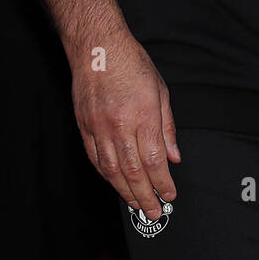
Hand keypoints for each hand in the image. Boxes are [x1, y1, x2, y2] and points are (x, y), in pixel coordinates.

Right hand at [69, 26, 179, 220]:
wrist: (97, 48)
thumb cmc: (131, 63)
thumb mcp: (160, 90)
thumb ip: (167, 127)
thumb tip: (174, 157)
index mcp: (143, 114)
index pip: (154, 160)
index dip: (162, 182)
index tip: (170, 194)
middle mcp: (120, 125)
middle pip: (133, 171)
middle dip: (146, 196)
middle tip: (154, 212)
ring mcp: (99, 127)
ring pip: (112, 170)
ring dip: (125, 191)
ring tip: (136, 204)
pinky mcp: (84, 127)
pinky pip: (95, 159)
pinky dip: (106, 175)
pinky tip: (115, 184)